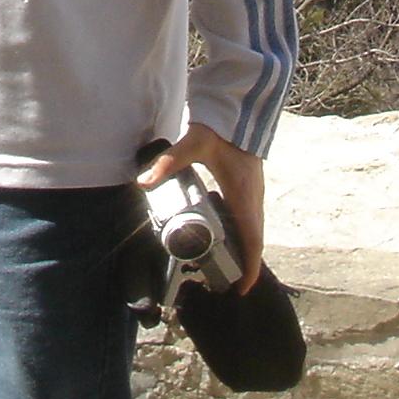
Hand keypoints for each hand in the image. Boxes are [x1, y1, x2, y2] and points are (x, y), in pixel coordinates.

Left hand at [137, 123, 264, 293]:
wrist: (240, 110)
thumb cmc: (221, 130)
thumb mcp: (193, 146)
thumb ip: (168, 163)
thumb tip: (144, 181)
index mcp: (243, 196)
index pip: (252, 241)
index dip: (250, 268)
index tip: (241, 288)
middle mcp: (253, 199)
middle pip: (253, 241)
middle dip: (243, 264)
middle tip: (226, 282)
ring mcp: (254, 193)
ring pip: (252, 230)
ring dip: (243, 249)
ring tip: (225, 265)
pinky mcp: (249, 187)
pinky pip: (249, 218)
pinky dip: (242, 233)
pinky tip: (224, 234)